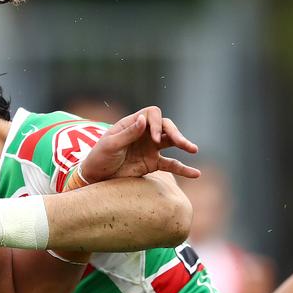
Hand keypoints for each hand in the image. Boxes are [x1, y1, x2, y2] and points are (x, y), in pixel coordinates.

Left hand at [79, 107, 199, 182]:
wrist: (96, 178)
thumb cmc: (99, 158)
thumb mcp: (110, 145)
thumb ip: (127, 134)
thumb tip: (143, 120)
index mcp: (132, 124)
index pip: (152, 114)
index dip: (157, 124)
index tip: (155, 138)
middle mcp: (144, 133)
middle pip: (166, 126)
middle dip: (175, 133)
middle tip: (181, 144)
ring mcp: (150, 148)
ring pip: (172, 142)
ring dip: (183, 143)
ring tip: (193, 149)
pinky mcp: (153, 163)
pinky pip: (172, 164)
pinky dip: (183, 169)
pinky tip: (196, 173)